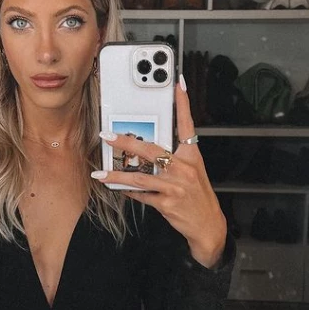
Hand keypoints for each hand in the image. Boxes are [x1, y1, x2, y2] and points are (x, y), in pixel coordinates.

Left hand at [93, 77, 226, 267]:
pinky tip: (118, 188)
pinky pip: (141, 195)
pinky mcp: (167, 203)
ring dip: (117, 175)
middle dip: (126, 142)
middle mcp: (183, 169)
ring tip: (100, 174)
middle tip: (107, 135)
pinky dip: (128, 192)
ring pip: (139, 177)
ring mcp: (175, 186)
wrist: (208, 226)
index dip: (183, 104)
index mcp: (191, 158)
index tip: (178, 84)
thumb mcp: (192, 173)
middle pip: (151, 150)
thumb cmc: (197, 197)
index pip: (188, 125)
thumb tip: (147, 150)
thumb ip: (174, 159)